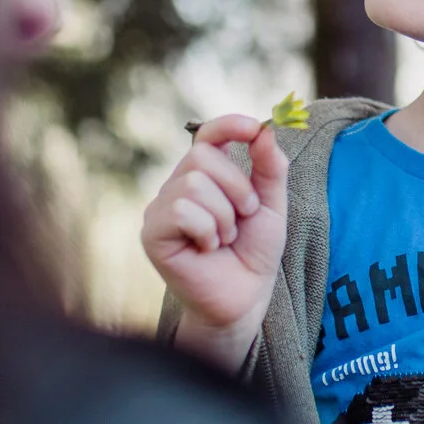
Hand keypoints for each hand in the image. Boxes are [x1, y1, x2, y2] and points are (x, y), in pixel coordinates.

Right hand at [142, 114, 288, 372]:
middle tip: (243, 217)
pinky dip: (206, 230)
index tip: (253, 128)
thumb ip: (270, 167)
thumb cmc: (254, 252)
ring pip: (193, 184)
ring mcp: (160, 209)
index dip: (227, 125)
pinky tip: (207, 249)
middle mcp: (177, 187)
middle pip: (202, 156)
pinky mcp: (152, 233)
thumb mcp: (271, 205)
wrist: (245, 298)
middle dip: (236, 187)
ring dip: (223, 215)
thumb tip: (264, 128)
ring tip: (224, 238)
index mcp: (205, 176)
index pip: (207, 135)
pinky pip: (181, 211)